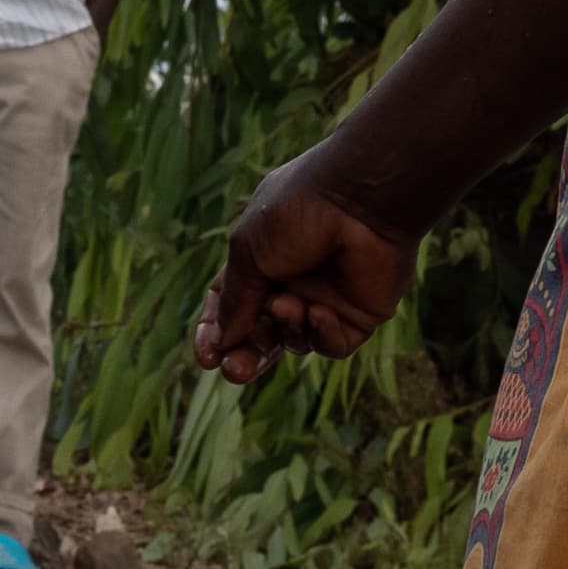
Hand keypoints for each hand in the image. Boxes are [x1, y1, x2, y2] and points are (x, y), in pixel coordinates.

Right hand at [191, 163, 411, 386]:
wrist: (360, 198)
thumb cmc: (296, 213)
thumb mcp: (248, 253)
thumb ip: (234, 302)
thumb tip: (221, 342)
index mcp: (260, 261)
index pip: (230, 307)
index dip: (215, 334)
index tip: (207, 359)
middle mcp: (292, 282)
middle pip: (262, 334)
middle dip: (247, 354)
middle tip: (235, 370)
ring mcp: (326, 300)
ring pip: (295, 342)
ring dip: (286, 329)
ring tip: (289, 305)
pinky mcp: (359, 315)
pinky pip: (332, 344)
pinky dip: (321, 334)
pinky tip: (320, 311)